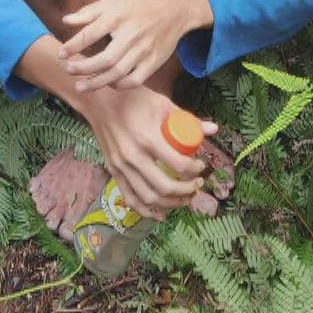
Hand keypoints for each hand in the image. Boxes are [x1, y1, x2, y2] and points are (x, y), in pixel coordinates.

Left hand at [59, 0, 210, 92]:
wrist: (176, 8)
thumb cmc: (140, 3)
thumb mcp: (114, 0)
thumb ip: (89, 11)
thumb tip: (65, 20)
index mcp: (118, 16)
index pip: (90, 34)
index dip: (73, 46)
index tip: (61, 54)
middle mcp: (132, 34)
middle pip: (104, 59)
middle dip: (83, 68)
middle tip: (68, 70)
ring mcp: (145, 50)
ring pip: (118, 73)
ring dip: (97, 82)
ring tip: (81, 86)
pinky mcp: (154, 61)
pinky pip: (135, 80)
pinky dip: (119, 86)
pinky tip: (107, 84)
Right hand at [77, 86, 216, 220]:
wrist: (99, 100)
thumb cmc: (133, 99)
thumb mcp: (162, 103)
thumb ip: (188, 119)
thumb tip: (214, 130)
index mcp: (148, 138)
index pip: (178, 165)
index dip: (195, 169)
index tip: (201, 166)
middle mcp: (133, 156)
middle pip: (165, 186)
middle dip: (187, 190)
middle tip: (198, 184)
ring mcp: (121, 166)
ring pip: (149, 197)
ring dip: (171, 203)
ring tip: (185, 198)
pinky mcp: (113, 171)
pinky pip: (130, 198)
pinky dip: (146, 211)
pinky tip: (160, 214)